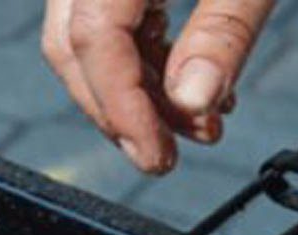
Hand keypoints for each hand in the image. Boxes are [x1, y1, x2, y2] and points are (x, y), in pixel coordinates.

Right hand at [41, 0, 273, 172]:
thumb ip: (224, 30)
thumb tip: (190, 104)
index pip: (93, 39)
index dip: (122, 108)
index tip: (155, 157)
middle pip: (72, 45)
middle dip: (119, 111)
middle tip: (163, 155)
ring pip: (85, 37)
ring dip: (136, 90)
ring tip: (196, 121)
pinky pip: (110, 15)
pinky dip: (143, 56)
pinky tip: (186, 83)